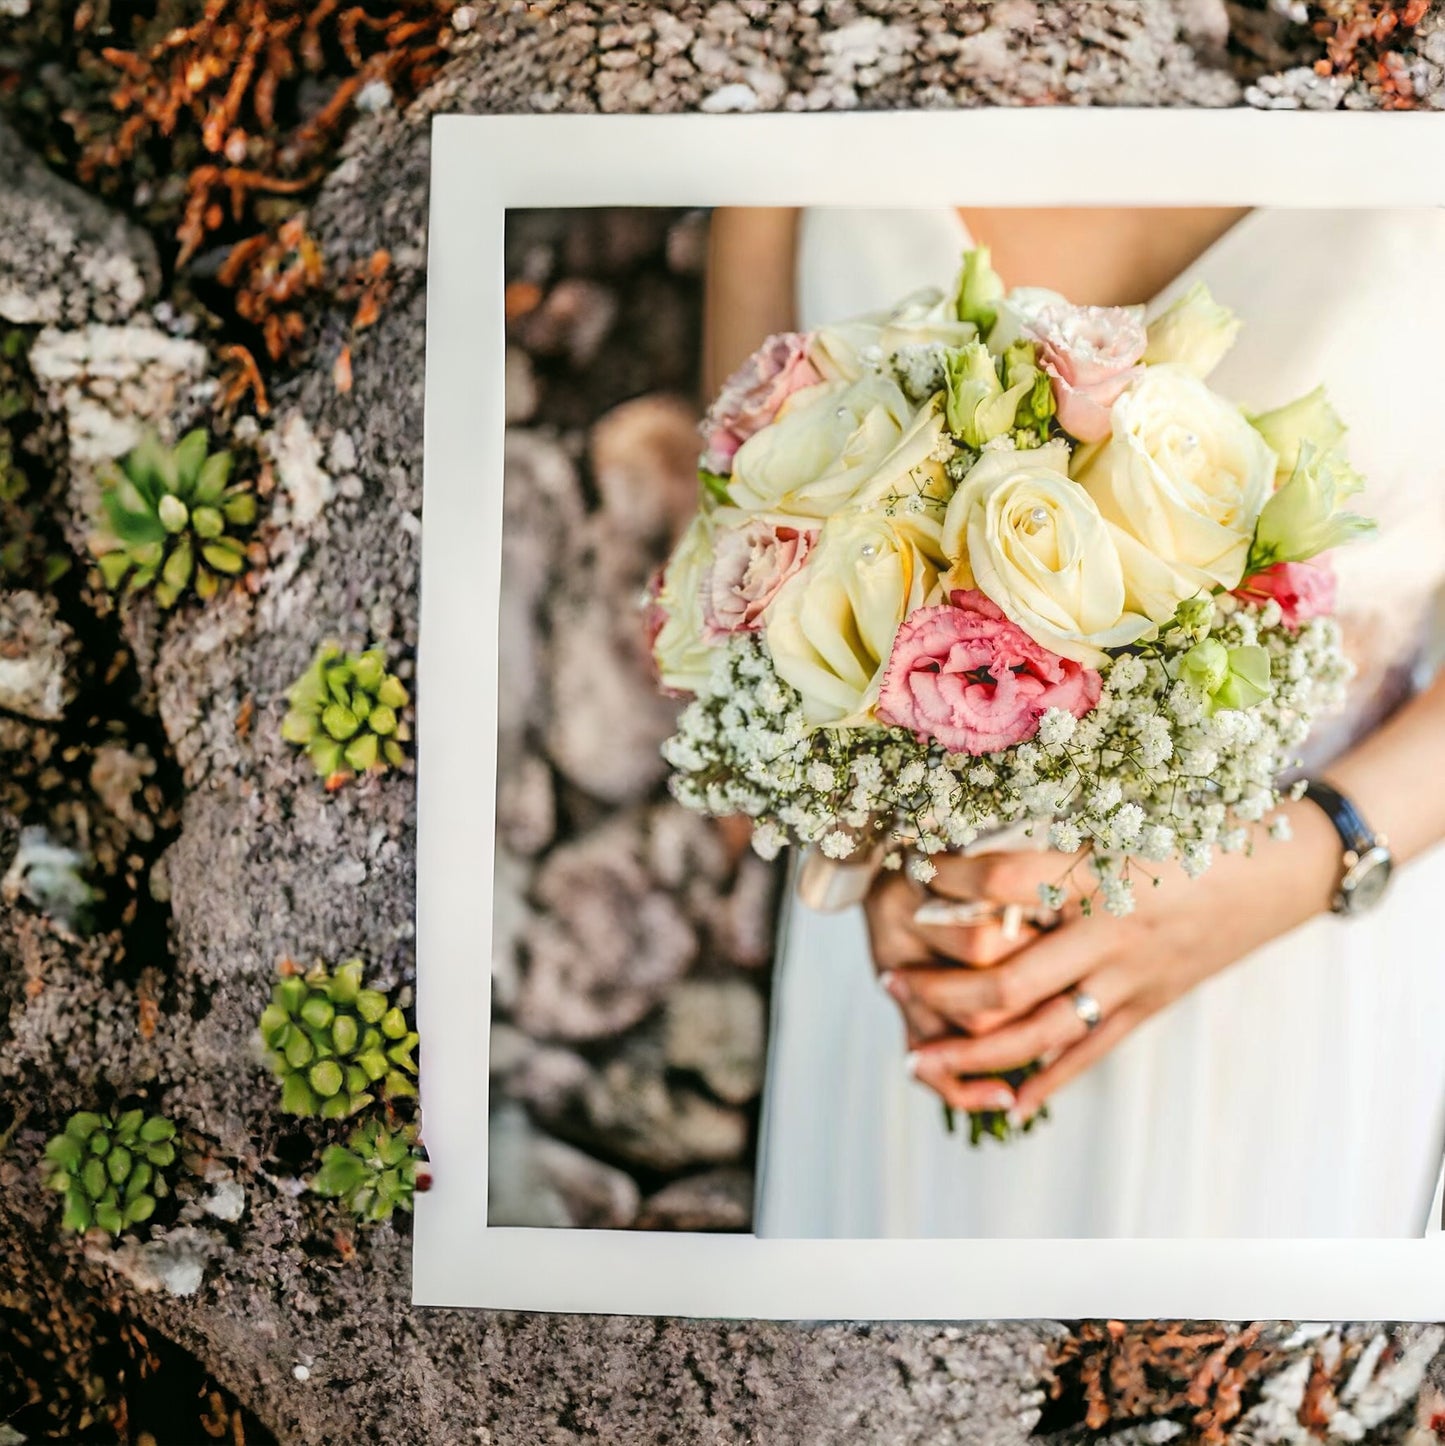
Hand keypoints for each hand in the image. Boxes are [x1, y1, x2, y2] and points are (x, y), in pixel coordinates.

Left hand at [890, 797, 1340, 1119]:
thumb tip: (975, 836)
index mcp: (1103, 875)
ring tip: (919, 1058)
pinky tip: (1006, 1101)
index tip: (911, 867)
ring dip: (974, 1050)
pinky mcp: (1147, 1008)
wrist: (1281, 875)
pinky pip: (1087, 1054)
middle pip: (1010, 979)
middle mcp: (1112, 935)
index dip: (951, 877)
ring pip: (1040, 1033)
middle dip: (941, 990)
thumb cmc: (1196, 831)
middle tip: (889, 982)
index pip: (1006, 881)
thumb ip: (1056, 837)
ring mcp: (1130, 981)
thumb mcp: (1126, 817)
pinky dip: (1046, 1080)